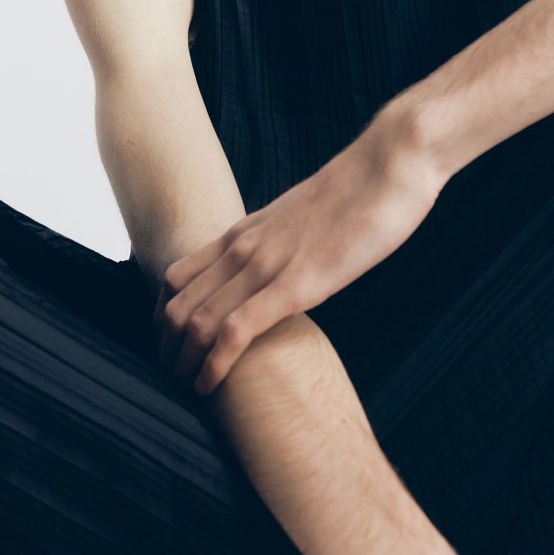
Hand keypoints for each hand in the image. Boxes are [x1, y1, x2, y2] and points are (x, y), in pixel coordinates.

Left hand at [153, 104, 440, 394]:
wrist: (391, 164)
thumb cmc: (361, 192)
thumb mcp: (306, 219)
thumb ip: (284, 242)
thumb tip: (286, 263)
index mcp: (244, 231)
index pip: (175, 276)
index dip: (162, 316)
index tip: (170, 346)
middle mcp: (243, 248)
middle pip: (176, 304)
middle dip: (166, 348)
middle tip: (170, 379)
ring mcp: (265, 266)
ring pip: (196, 320)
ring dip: (183, 362)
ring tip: (183, 391)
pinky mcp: (295, 285)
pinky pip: (236, 330)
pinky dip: (214, 363)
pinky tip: (209, 386)